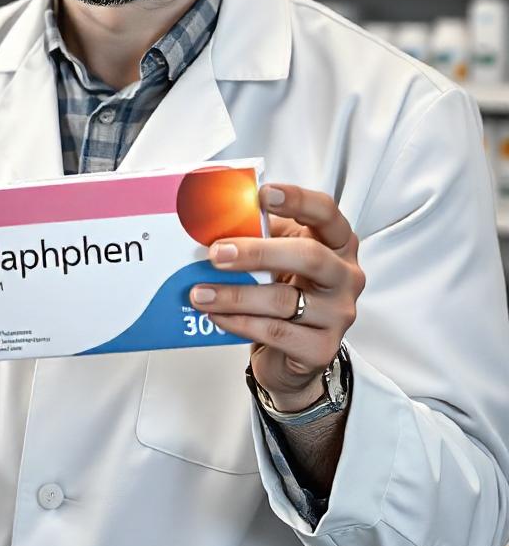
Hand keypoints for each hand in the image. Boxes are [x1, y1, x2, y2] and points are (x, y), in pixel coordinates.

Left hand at [189, 183, 363, 411]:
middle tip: (216, 254)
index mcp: (337, 243)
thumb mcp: (277, 254)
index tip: (263, 194)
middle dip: (257, 253)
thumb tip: (213, 220)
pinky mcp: (321, 348)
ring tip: (200, 293)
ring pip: (283, 300)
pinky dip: (239, 322)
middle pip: (308, 256)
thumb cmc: (287, 290)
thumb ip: (259, 234)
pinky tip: (216, 316)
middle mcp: (345, 276)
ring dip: (234, 295)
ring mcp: (338, 314)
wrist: (294, 350)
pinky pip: (274, 332)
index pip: (327, 213)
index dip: (298, 200)